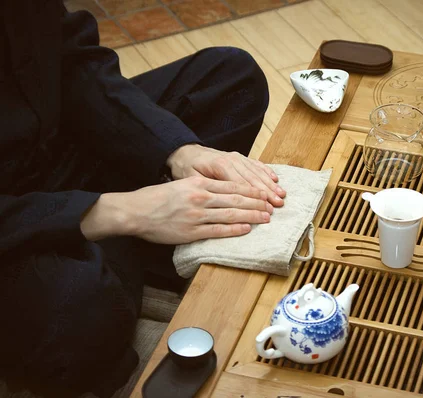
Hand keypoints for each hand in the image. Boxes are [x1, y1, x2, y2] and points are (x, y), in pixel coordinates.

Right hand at [81, 175, 272, 243]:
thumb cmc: (158, 198)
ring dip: (251, 216)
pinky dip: (234, 229)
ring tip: (265, 218)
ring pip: (231, 214)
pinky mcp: (191, 232)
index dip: (251, 190)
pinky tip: (247, 229)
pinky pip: (218, 230)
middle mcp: (200, 197)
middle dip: (257, 203)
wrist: (136, 211)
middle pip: (236, 199)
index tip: (264, 193)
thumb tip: (224, 191)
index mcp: (199, 184)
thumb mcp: (182, 184)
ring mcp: (196, 215)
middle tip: (271, 206)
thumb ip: (203, 186)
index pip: (232, 186)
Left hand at [167, 144, 285, 206]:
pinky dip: (266, 171)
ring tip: (281, 194)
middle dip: (267, 192)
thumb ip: (208, 189)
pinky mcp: (238, 157)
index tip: (265, 207)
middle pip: (253, 179)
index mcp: (220, 166)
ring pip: (256, 172)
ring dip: (270, 184)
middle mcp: (231, 160)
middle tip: (279, 204)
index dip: (254, 197)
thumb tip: (222, 202)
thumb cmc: (186, 169)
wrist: (184, 152)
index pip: (241, 185)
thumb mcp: (191, 180)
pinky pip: (255, 164)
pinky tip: (275, 178)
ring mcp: (236, 157)